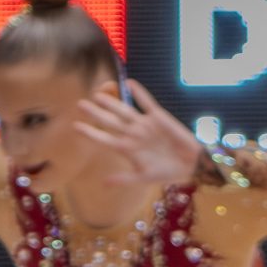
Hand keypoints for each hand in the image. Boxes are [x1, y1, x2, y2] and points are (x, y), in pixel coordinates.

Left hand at [74, 81, 204, 187]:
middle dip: (96, 113)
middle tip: (81, 104)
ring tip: (98, 94)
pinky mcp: (159, 117)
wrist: (190, 164)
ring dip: (112, 102)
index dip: (91, 133)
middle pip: (110, 122)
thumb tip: (104, 183)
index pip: (104, 139)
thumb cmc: (167, 172)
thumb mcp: (145, 177)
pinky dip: (139, 93)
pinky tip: (129, 83)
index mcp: (127, 149)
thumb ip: (125, 179)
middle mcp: (133, 134)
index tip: (76, 126)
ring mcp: (145, 125)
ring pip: (124, 111)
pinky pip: (147, 103)